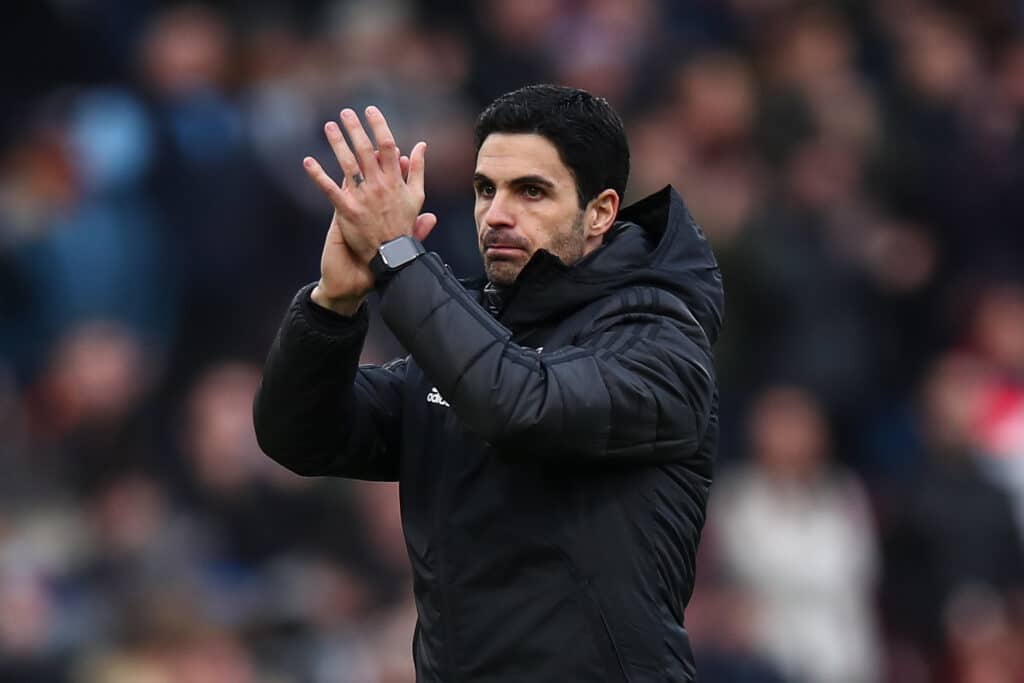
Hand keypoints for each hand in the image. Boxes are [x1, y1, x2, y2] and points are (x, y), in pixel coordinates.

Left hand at [304, 106, 436, 314]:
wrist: (394, 255)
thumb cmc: (405, 225)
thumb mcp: (417, 196)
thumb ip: (417, 169)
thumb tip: (421, 146)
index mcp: (394, 180)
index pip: (387, 146)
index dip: (378, 125)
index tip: (370, 110)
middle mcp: (378, 186)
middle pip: (365, 150)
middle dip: (355, 129)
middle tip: (345, 113)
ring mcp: (362, 198)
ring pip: (347, 165)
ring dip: (337, 144)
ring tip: (329, 127)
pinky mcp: (347, 211)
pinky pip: (330, 189)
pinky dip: (318, 175)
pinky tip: (307, 161)